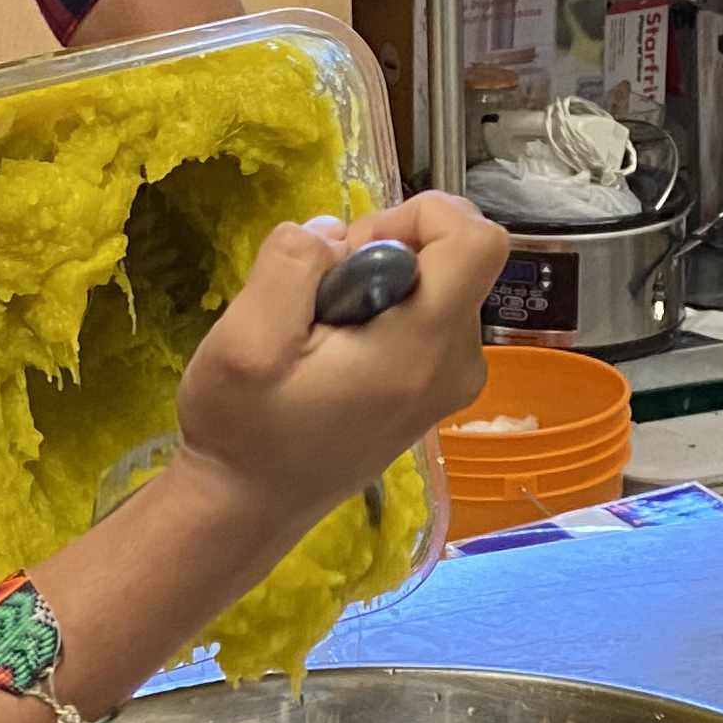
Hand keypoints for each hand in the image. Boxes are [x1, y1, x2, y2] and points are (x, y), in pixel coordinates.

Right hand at [174, 194, 504, 532]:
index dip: (420, 215)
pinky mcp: (434, 390)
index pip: (478, 240)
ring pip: (438, 282)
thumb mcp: (245, 340)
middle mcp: (457, 364)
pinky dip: (383, 309)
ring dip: (379, 280)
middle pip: (455, 257)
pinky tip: (334, 350)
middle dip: (387, 249)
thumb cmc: (244, 429)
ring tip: (321, 329)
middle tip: (320, 297)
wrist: (249, 507)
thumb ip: (291, 265)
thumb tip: (334, 233)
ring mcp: (451, 381)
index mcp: (422, 348)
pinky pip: (426, 315)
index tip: (356, 249)